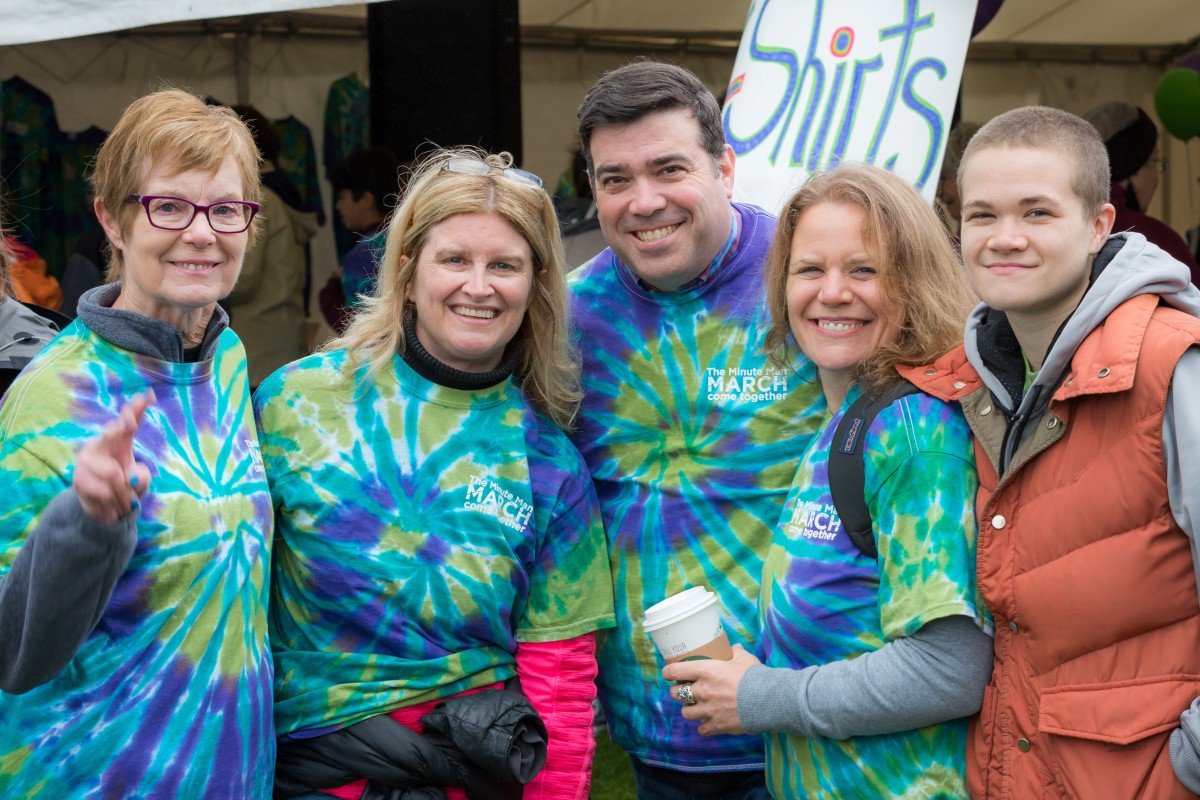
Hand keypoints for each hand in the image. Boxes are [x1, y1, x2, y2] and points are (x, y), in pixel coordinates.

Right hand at [73, 391, 155, 522]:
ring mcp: (86, 461)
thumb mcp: (139, 479)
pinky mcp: (79, 479)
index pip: (127, 423)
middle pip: (111, 435)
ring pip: (114, 475)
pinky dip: (114, 503)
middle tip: (132, 424)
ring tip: (127, 501)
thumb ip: (141, 477)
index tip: (146, 398)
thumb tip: (129, 478)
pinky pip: (104, 492)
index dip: (136, 411)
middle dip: (122, 428)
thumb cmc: (124, 486)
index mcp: (118, 442)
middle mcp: (100, 445)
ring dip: (125, 494)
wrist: (104, 507)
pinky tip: (112, 505)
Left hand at [662, 644, 760, 735]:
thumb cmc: (755, 677)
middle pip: (675, 694)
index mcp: (706, 671)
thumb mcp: (745, 659)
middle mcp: (702, 691)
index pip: (675, 671)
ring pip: (685, 713)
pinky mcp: (716, 725)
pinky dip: (703, 726)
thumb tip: (734, 648)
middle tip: (684, 690)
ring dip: (689, 710)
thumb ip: (736, 653)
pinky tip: (709, 722)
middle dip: (677, 692)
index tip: (668, 673)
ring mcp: (708, 710)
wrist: (768, 700)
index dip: (668, 672)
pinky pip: (701, 729)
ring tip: (696, 707)